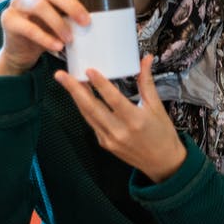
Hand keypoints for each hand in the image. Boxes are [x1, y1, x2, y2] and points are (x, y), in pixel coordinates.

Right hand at [0, 0, 89, 75]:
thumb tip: (104, 17)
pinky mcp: (8, 19)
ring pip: (40, 7)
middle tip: (86, 22)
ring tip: (70, 39)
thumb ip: (74, 14)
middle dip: (72, 6)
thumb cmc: (47, 32)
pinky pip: (28, 27)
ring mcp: (18, 4)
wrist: (22, 52)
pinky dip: (45, 38)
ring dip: (59, 24)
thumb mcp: (62, 20)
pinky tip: (56, 46)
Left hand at [53, 55, 186, 182]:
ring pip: (87, 115)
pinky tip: (80, 97)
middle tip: (61, 75)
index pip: (113, 99)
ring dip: (76, 98)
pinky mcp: (105, 144)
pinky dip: (85, 109)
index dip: (100, 84)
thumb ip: (146, 82)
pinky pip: (92, 123)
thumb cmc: (163, 135)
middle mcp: (120, 131)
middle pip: (91, 108)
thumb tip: (145, 60)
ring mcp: (110, 139)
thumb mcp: (157, 107)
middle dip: (74, 90)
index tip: (89, 70)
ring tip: (67, 82)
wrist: (162, 163)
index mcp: (135, 120)